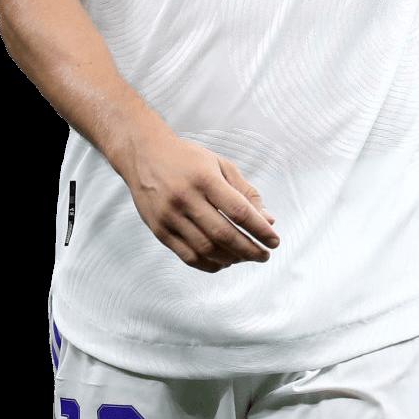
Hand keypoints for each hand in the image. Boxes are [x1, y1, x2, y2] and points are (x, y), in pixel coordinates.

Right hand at [115, 122, 279, 272]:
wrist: (144, 154)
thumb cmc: (188, 159)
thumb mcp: (219, 165)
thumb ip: (245, 192)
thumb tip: (268, 220)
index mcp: (205, 179)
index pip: (238, 211)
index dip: (260, 230)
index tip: (274, 241)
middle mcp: (185, 198)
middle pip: (224, 234)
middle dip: (249, 249)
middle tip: (264, 255)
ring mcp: (170, 216)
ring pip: (206, 249)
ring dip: (231, 259)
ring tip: (245, 257)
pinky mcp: (159, 230)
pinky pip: (187, 256)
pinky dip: (209, 264)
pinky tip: (223, 261)